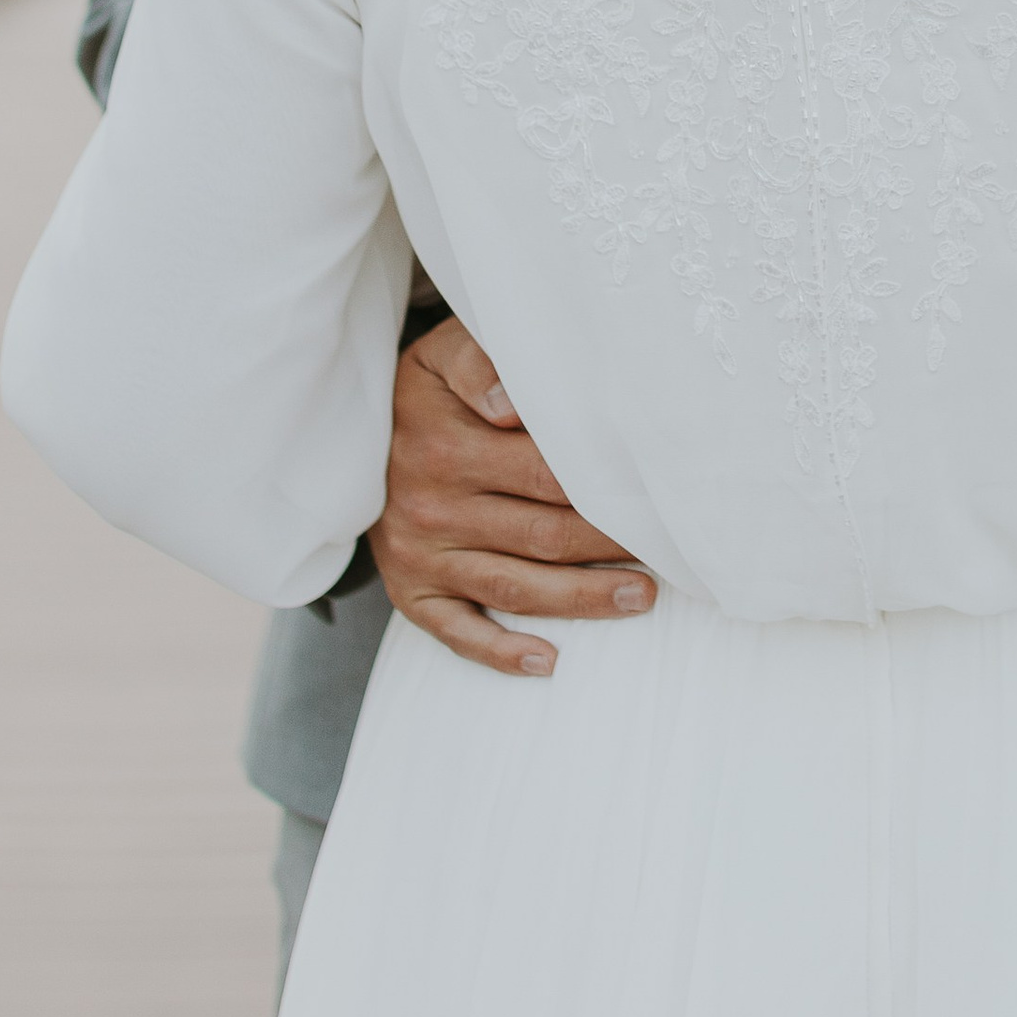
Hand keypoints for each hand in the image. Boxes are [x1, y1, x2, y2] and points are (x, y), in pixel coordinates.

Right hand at [370, 318, 655, 678]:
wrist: (346, 433)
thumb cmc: (424, 390)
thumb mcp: (443, 355)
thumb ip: (481, 363)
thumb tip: (513, 404)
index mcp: (448, 448)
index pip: (545, 476)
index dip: (603, 489)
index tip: (654, 497)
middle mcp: (433, 509)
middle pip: (542, 535)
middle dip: (610, 547)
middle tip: (669, 553)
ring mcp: (421, 557)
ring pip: (514, 587)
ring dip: (581, 600)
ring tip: (641, 598)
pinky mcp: (410, 591)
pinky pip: (457, 632)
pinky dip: (502, 652)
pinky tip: (548, 661)